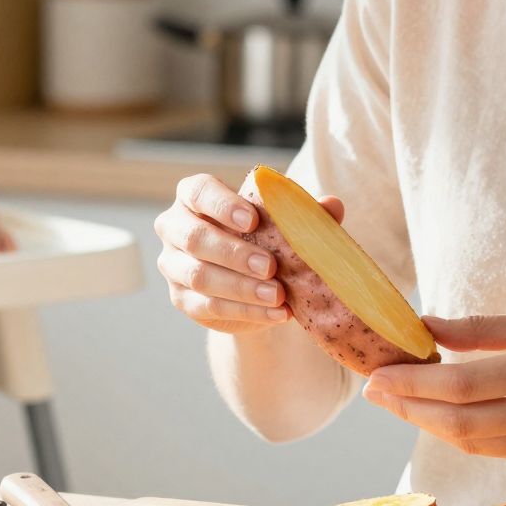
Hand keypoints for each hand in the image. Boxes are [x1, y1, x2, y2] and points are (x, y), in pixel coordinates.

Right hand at [154, 173, 342, 333]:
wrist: (252, 284)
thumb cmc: (264, 238)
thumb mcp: (284, 222)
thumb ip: (304, 213)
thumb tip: (332, 205)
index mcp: (194, 196)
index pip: (199, 191)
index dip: (223, 205)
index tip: (253, 220)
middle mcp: (175, 227)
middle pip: (195, 237)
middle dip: (234, 252)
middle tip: (270, 266)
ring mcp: (173, 265)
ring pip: (199, 275)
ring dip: (241, 287)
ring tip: (278, 294)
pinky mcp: (182, 298)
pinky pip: (209, 306)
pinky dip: (246, 311)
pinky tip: (277, 314)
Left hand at [361, 310, 505, 466]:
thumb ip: (483, 329)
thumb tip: (424, 323)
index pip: (465, 383)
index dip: (415, 383)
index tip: (378, 374)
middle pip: (461, 422)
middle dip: (409, 408)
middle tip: (373, 391)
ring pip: (472, 443)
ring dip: (427, 423)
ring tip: (395, 401)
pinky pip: (492, 449)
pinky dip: (458, 432)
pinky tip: (436, 413)